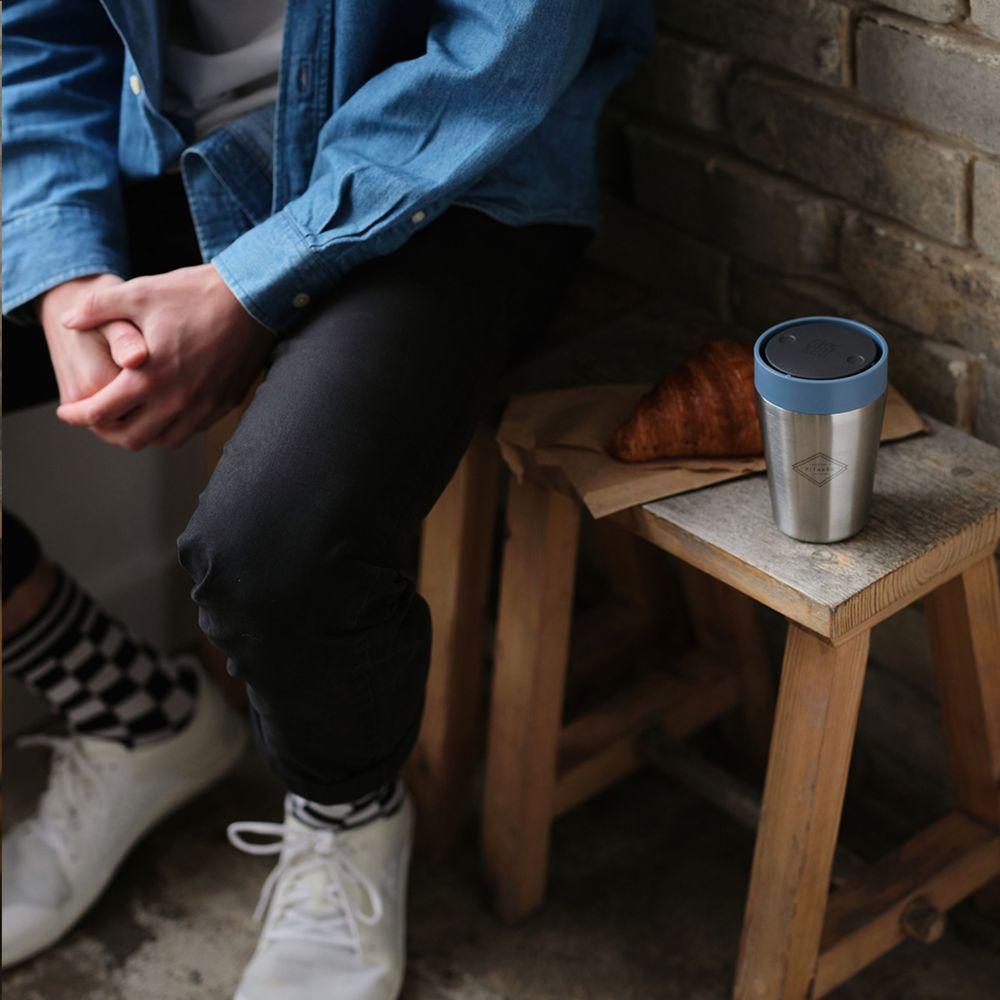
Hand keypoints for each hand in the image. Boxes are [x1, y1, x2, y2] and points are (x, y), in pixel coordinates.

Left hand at [56, 264, 271, 449]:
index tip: (67, 411)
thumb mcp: (138, 292)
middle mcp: (176, 401)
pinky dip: (172, 428)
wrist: (252, 298)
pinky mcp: (224, 404)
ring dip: (142, 434)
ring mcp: (204, 407)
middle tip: (97, 418)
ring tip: (132, 417)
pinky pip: (193, 431)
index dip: (76, 415)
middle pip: (130, 438)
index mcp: (148, 377)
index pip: (100, 413)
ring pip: (164, 441)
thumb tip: (67, 322)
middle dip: (106, 432)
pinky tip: (166, 410)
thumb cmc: (194, 293)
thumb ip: (96, 308)